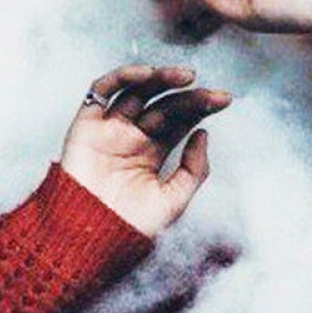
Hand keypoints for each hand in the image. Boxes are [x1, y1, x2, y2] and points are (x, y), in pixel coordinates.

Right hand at [60, 65, 231, 237]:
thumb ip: (193, 169)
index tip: (224, 100)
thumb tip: (203, 134)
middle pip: (164, 105)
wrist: (88, 238)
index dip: (201, 107)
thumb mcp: (174, 201)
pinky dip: (122, 77)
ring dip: (161, 78)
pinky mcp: (87, 124)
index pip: (180, 121)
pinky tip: (146, 75)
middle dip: (189, 96)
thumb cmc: (128, 227)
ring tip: (185, 76)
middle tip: (211, 92)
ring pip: (137, 92)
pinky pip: (101, 91)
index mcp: (152, 153)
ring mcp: (110, 128)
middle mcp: (132, 136)